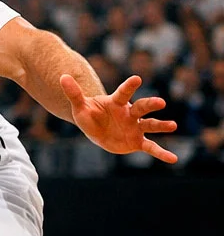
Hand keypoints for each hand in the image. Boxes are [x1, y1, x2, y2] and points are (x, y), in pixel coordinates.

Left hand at [60, 74, 177, 162]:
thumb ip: (74, 93)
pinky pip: (151, 147)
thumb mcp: (79, 107)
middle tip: (161, 102)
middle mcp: (130, 113)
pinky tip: (173, 159)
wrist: (96, 129)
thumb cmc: (89, 115)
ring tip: (173, 125)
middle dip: (150, 105)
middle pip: (141, 107)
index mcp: (116, 103)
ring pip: (150, 125)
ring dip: (161, 125)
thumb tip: (62, 77)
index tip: (137, 79)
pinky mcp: (137, 141)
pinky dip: (161, 153)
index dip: (129, 86)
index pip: (123, 93)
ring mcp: (135, 127)